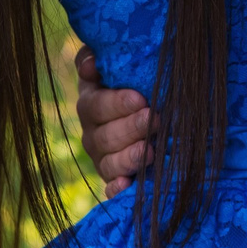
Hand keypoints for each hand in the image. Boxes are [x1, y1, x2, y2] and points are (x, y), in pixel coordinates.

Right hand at [72, 46, 157, 194]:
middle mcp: (92, 133)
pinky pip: (110, 187)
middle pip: (105, 136)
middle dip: (131, 128)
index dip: (116, 103)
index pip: (96, 105)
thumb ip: (100, 59)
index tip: (140, 99)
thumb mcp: (118, 66)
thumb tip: (91, 62)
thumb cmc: (136, 83)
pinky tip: (128, 185)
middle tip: (154, 119)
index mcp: (92, 103)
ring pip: (108, 163)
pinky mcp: (114, 179)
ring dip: (128, 158)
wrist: (151, 110)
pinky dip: (117, 188)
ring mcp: (102, 158)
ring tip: (149, 151)